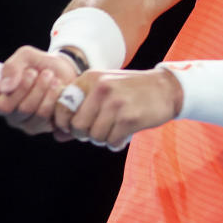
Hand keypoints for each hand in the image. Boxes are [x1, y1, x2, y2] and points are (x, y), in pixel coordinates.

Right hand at [0, 45, 78, 138]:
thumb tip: (5, 86)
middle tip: (34, 72)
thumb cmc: (40, 64)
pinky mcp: (38, 127)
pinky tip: (56, 87)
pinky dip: (52, 97)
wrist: (66, 72)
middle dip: (23, 87)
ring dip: (40, 89)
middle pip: (4, 106)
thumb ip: (13, 67)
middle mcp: (3, 109)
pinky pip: (43, 116)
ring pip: (26, 110)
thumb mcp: (26, 56)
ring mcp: (20, 121)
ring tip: (49, 76)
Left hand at [54, 68, 182, 149]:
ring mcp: (115, 103)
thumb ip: (80, 111)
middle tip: (100, 130)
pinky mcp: (129, 118)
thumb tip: (57, 135)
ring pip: (95, 136)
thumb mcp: (103, 92)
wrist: (166, 88)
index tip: (77, 127)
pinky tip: (124, 134)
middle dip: (87, 134)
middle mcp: (100, 89)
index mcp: (89, 79)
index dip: (66, 123)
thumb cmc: (130, 92)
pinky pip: (111, 141)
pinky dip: (116, 143)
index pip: (62, 107)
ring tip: (115, 129)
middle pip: (78, 126)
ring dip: (104, 139)